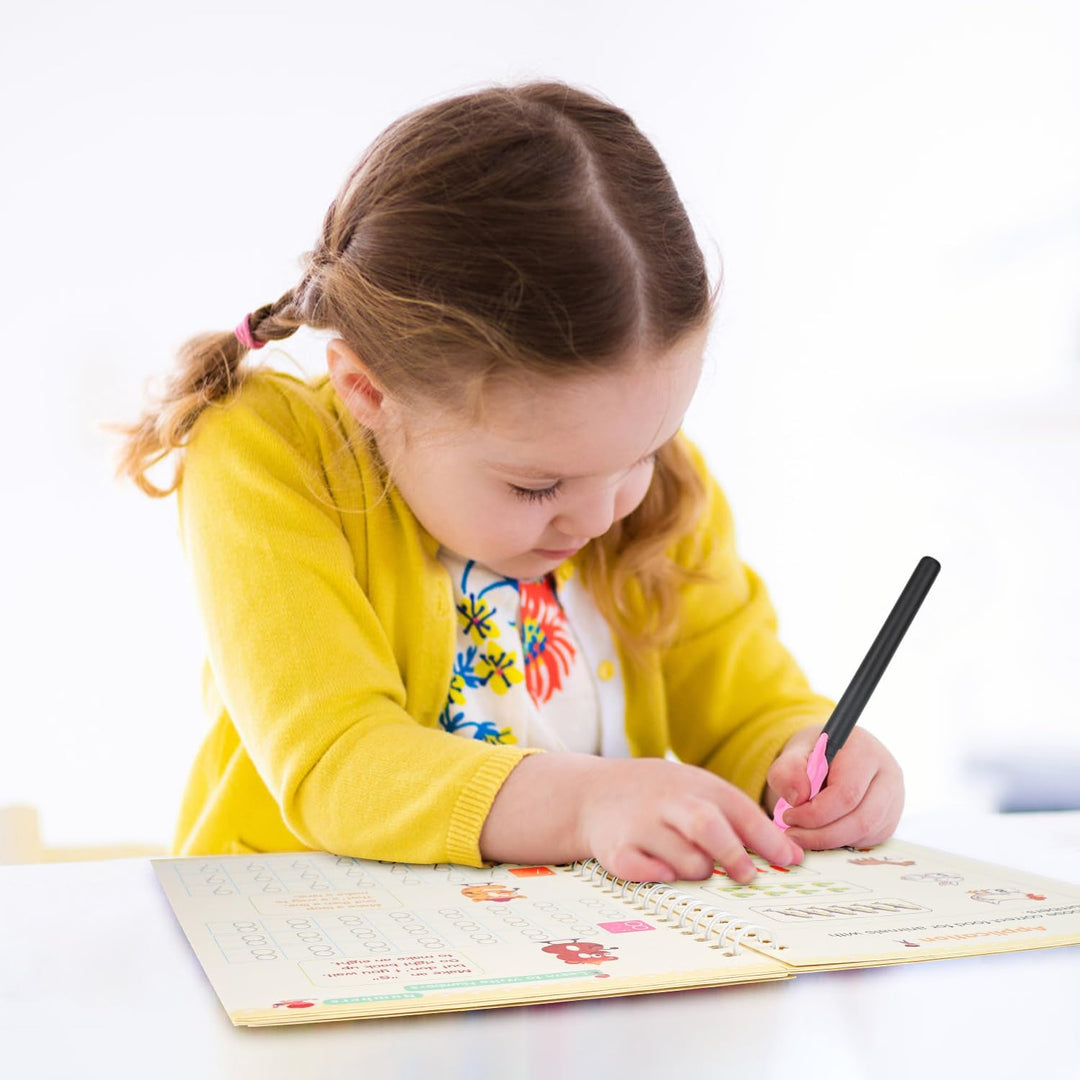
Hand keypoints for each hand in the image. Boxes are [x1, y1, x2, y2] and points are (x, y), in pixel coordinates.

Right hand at [580, 757, 803, 883]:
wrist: (594, 792)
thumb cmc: (661, 797)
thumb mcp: (699, 792)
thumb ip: (741, 819)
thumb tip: (794, 855)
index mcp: (696, 786)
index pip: (738, 809)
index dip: (767, 838)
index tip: (790, 862)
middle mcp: (668, 803)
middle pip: (706, 825)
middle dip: (733, 854)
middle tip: (747, 876)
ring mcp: (640, 825)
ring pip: (680, 857)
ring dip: (698, 871)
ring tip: (700, 870)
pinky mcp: (614, 849)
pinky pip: (639, 871)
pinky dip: (656, 877)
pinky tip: (664, 873)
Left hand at [764, 726, 903, 848]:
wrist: (832, 754)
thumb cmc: (813, 753)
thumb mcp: (792, 753)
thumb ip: (787, 771)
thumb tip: (797, 799)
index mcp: (864, 750)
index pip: (846, 793)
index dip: (815, 813)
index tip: (789, 816)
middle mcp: (887, 774)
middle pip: (861, 819)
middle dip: (822, 834)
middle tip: (792, 835)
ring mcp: (894, 797)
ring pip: (866, 833)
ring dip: (830, 841)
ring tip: (802, 834)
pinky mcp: (891, 817)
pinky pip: (869, 838)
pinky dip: (841, 841)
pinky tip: (821, 831)